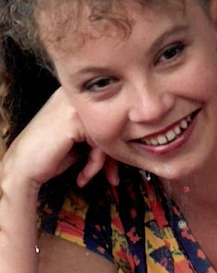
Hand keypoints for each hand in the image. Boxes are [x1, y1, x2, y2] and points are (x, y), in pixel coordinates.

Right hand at [2, 87, 118, 190]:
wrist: (23, 167)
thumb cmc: (53, 154)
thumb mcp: (84, 141)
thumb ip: (106, 134)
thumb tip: (136, 141)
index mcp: (80, 97)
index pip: (112, 117)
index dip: (115, 143)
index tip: (111, 165)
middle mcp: (78, 97)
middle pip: (114, 125)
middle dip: (113, 155)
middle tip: (112, 176)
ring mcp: (76, 106)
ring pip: (110, 135)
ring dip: (101, 162)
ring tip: (90, 175)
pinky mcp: (74, 120)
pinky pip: (101, 144)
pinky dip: (94, 164)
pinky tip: (83, 176)